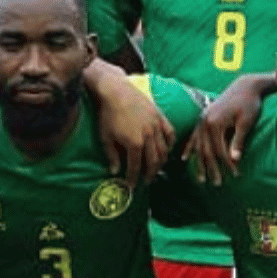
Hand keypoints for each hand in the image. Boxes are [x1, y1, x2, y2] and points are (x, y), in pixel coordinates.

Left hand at [85, 60, 172, 182]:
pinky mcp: (160, 117)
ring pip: (163, 150)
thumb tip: (114, 172)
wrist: (116, 91)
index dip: (133, 179)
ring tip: (156, 168)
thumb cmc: (107, 115)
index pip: (135, 167)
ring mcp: (156, 127)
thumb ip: (112, 156)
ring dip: (160, 162)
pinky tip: (167, 150)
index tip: (131, 187)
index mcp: (134, 144)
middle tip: (146, 181)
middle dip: (150, 174)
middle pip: (153, 162)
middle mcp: (149, 137)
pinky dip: (170, 144)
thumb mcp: (106, 137)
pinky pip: (170, 134)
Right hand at [187, 74, 276, 183]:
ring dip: (200, 163)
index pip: (220, 150)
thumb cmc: (249, 104)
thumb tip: (234, 159)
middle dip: (212, 169)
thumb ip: (238, 140)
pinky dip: (189, 148)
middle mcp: (205, 121)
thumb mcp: (246, 122)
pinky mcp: (203, 117)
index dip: (228, 164)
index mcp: (215, 123)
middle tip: (218, 184)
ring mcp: (202, 119)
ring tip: (202, 179)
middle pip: (207, 151)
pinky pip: (193, 136)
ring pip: (199, 146)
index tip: (236, 175)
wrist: (245, 86)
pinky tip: (184, 159)